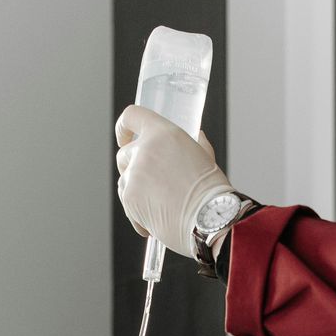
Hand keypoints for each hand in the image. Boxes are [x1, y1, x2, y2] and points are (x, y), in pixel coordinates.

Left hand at [115, 105, 235, 258]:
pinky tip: (156, 219)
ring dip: (136, 192)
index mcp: (164, 133)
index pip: (132, 116)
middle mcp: (145, 150)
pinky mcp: (129, 198)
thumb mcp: (206, 158)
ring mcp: (134, 174)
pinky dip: (137, 213)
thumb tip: (198, 136)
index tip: (123, 138)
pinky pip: (126, 204)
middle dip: (132, 168)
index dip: (123, 127)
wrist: (209, 219)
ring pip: (123, 181)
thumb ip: (196, 145)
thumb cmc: (212, 192)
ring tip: (161, 205)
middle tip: (150, 183)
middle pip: (123, 154)